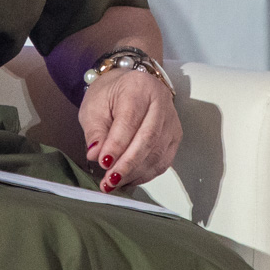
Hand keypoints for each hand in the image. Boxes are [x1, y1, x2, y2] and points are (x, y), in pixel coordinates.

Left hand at [79, 67, 181, 191]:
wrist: (126, 88)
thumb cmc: (110, 96)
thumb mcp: (93, 107)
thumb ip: (95, 131)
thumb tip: (96, 155)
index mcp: (139, 87)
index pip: (130, 120)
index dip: (117, 144)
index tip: (103, 162)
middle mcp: (161, 101)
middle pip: (149, 138)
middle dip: (128, 163)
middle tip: (110, 179)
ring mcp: (171, 119)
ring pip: (157, 153)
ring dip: (135, 172)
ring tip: (114, 182)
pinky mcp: (175, 136)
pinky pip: (163, 161)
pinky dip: (145, 174)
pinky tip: (128, 179)